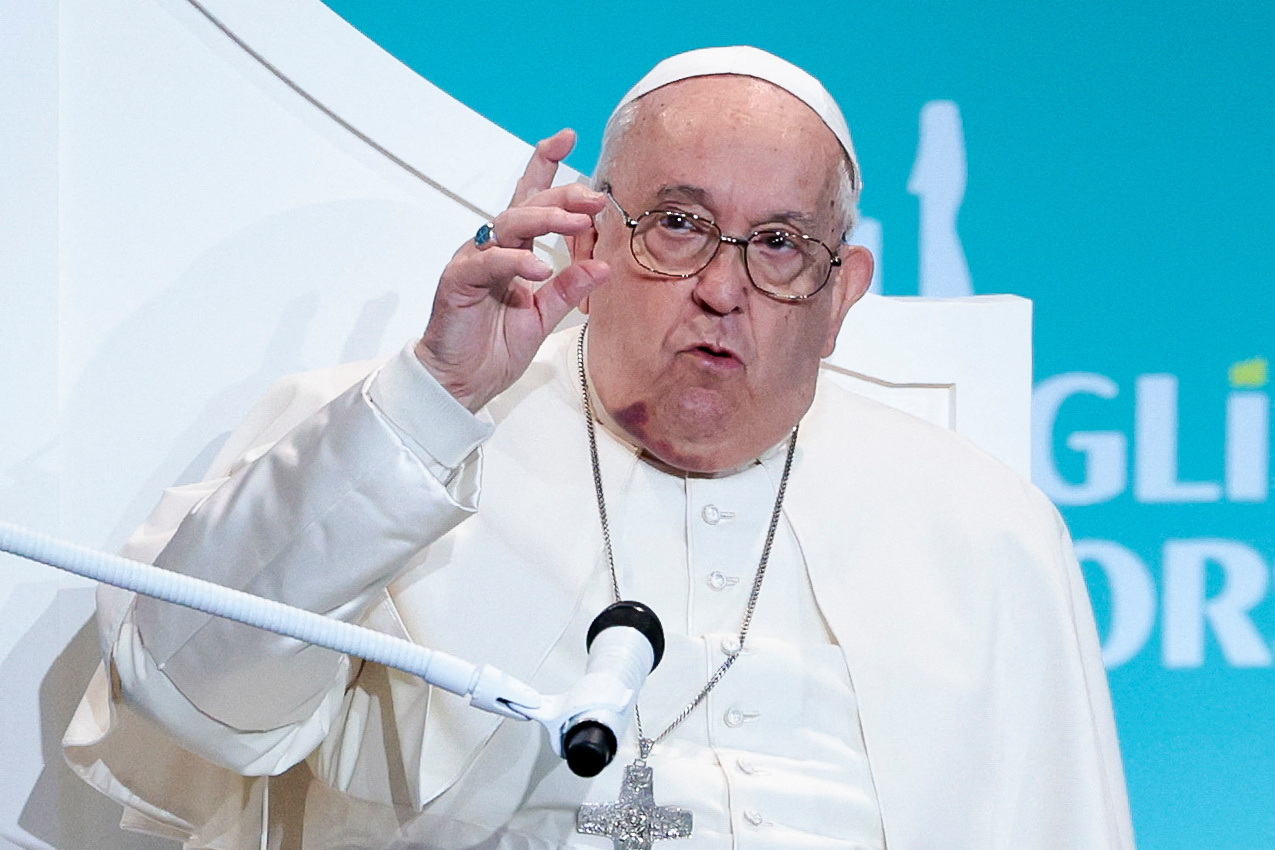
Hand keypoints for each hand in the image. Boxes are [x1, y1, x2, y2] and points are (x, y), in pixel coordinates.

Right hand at [415, 129, 609, 410]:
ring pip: (509, 224)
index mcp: (514, 250)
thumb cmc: (493, 347)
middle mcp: (493, 248)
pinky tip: (537, 266)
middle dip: (563, 196)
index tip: (568, 138)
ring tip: (577, 223)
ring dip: (545, 219)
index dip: (545, 165)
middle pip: (527, 205)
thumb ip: (568, 288)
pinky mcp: (458, 280)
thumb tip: (603, 265)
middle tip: (597, 198)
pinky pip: (488, 262)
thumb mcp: (543, 316)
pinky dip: (514, 262)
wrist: (460, 382)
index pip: (529, 199)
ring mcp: (473, 261)